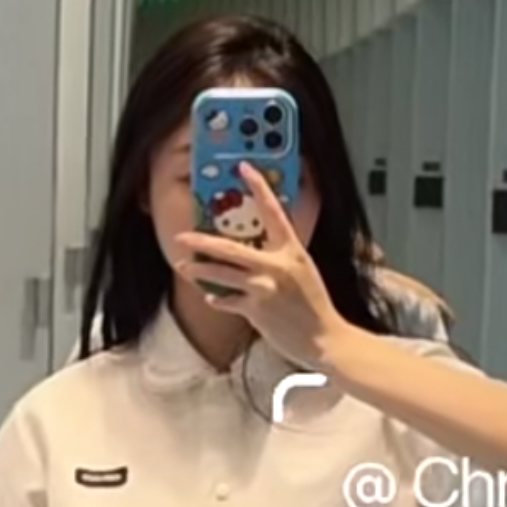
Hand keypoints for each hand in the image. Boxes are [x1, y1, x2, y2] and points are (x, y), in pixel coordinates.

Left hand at [175, 164, 343, 370]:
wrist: (323, 338)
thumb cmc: (313, 306)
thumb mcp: (302, 270)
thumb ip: (280, 257)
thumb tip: (253, 251)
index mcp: (291, 250)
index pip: (274, 211)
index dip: (259, 187)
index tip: (244, 168)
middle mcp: (277, 265)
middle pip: (230, 248)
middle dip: (202, 242)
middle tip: (182, 237)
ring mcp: (264, 287)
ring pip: (222, 274)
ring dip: (199, 271)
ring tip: (184, 267)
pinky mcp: (256, 310)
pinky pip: (227, 300)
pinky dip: (218, 299)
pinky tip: (211, 298)